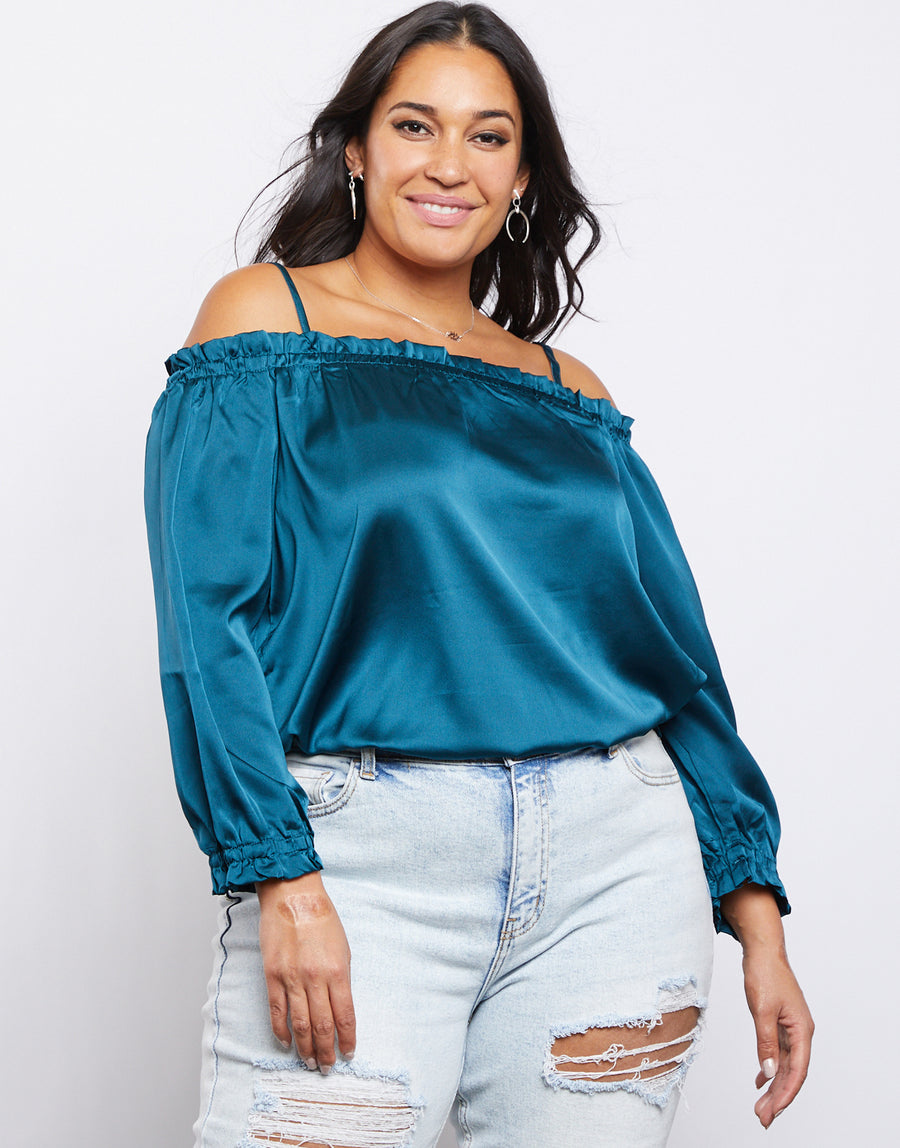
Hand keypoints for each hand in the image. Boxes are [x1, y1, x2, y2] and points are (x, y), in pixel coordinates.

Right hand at [256, 871, 355, 1072]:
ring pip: (300, 1024)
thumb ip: (341, 979)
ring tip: (310, 1062)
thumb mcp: (343, 948)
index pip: (345, 1015)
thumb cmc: (322, 919)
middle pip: (322, 1025)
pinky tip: (287, 1042)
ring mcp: (292, 978)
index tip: (349, 1052)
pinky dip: (282, 1031)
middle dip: (326, 1050)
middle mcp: (315, 978)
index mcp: (337, 971)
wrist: (293, 897)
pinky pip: (277, 1011)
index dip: (347, 1038)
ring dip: (305, 1047)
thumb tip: (339, 1008)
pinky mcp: (272, 976)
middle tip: (328, 1066)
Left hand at [720, 885, 813, 1127]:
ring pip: (784, 1065)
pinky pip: (778, 1053)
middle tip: (762, 1118)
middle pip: (792, 1072)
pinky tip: (761, 1081)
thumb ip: (766, 1043)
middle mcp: (800, 1032)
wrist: (762, 950)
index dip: (786, 1093)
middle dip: (778, 1097)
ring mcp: (791, 1028)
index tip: (774, 1111)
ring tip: (760, 1107)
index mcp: (802, 1030)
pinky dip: (770, 1068)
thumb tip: (769, 1073)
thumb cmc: (764, 974)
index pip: (798, 1070)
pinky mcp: (780, 1023)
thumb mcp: (761, 1009)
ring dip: (773, 1086)